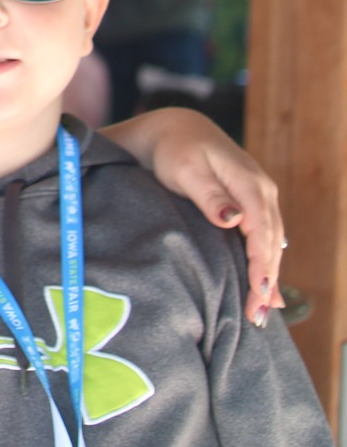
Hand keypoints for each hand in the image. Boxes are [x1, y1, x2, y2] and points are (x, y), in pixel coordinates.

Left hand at [108, 107, 285, 324]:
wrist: (176, 130)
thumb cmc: (174, 149)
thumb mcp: (186, 169)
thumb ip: (210, 195)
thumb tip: (234, 219)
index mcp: (250, 184)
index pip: (261, 232)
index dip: (260, 264)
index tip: (257, 292)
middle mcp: (262, 192)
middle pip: (270, 244)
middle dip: (266, 281)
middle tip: (257, 317)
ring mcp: (260, 199)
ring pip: (271, 245)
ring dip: (268, 278)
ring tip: (262, 314)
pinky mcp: (251, 206)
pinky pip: (264, 240)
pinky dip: (265, 265)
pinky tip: (266, 291)